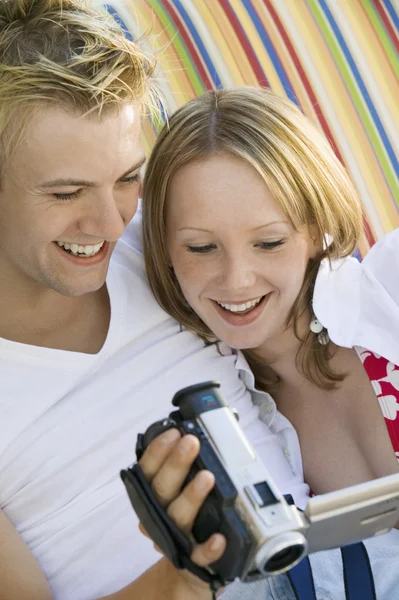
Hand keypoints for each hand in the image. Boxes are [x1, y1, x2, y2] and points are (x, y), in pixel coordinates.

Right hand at [138, 429, 225, 591]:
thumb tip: (214, 430)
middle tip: (191, 442)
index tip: (174, 432)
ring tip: (207, 477)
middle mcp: (159, 514)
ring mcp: (175, 538)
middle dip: (176, 463)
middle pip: (162, 488)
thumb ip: (191, 463)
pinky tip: (220, 538)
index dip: (158, 450)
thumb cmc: (187, 516)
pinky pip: (199, 556)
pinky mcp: (193, 561)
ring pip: (178, 517)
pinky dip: (208, 548)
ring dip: (191, 496)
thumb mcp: (182, 487)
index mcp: (154, 493)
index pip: (148, 469)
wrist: (187, 569)